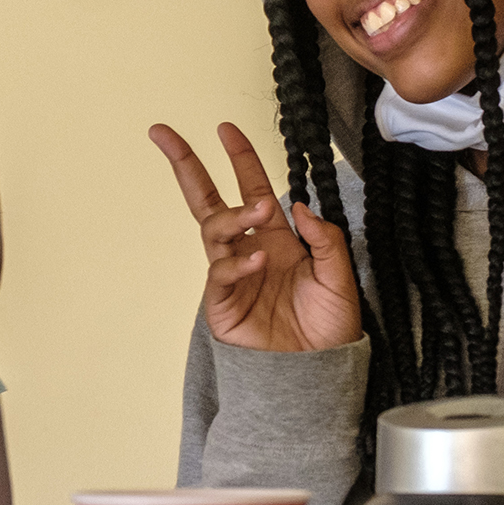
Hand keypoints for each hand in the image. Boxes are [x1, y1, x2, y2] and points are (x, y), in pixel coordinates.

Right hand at [150, 122, 362, 351]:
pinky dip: (237, 260)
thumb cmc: (328, 330)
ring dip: (235, 214)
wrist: (318, 376)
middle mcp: (249, 251)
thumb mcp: (339, 276)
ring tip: (260, 212)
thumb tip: (298, 207)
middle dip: (186, 166)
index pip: (251, 189)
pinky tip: (258, 258)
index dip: (240, 158)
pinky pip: (220, 272)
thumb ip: (324, 238)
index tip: (225, 128)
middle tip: (164, 135)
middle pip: (208, 200)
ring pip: (214, 229)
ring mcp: (232, 277)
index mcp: (276, 240)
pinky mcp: (221, 305)